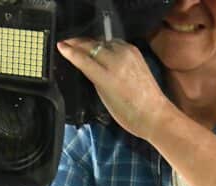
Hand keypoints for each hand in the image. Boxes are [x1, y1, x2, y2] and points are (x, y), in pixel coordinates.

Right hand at [56, 38, 173, 140]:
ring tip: (81, 45)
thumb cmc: (127, 113)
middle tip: (67, 43)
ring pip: (103, 42)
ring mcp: (128, 54)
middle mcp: (117, 61)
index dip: (70, 51)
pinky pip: (115, 43)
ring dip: (92, 42)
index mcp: (107, 76)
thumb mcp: (103, 97)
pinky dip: (106, 44)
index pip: (83, 58)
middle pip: (92, 45)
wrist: (154, 113)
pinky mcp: (135, 51)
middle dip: (78, 43)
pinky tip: (100, 48)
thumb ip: (94, 77)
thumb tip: (85, 64)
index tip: (60, 46)